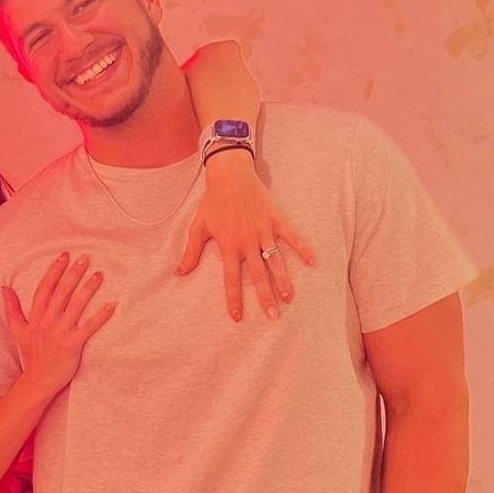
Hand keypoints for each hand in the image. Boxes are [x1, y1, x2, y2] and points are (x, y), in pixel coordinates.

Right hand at [2, 252, 115, 396]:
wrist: (37, 381)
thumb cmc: (30, 354)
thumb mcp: (17, 330)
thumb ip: (11, 308)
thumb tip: (4, 288)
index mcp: (36, 317)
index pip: (45, 288)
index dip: (54, 271)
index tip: (64, 256)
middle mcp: (48, 322)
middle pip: (62, 292)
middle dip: (73, 273)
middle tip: (85, 257)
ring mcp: (60, 333)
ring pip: (76, 306)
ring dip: (88, 289)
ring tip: (99, 275)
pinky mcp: (73, 345)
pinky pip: (89, 327)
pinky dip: (100, 316)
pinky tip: (111, 304)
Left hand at [177, 150, 315, 321]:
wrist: (230, 175)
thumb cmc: (212, 202)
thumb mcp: (198, 226)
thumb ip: (191, 251)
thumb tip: (179, 272)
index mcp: (229, 245)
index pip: (231, 278)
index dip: (234, 298)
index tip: (237, 317)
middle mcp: (247, 241)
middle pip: (257, 275)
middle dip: (265, 297)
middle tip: (272, 317)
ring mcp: (264, 231)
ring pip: (275, 260)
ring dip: (283, 280)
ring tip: (288, 298)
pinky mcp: (276, 220)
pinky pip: (292, 237)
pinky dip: (303, 248)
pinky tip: (313, 262)